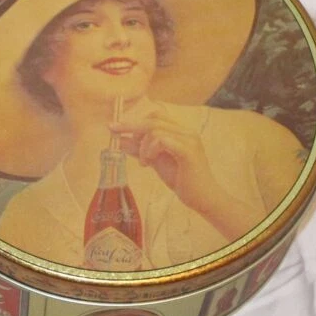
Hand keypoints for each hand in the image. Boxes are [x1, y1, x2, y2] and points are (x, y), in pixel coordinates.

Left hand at [110, 109, 268, 241]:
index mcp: (180, 131)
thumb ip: (140, 150)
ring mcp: (189, 140)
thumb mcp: (156, 161)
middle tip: (112, 132)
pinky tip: (148, 162)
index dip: (135, 120)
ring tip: (143, 162)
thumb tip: (119, 141)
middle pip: (153, 119)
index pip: (155, 116)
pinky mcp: (188, 151)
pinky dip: (150, 150)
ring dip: (143, 146)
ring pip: (156, 130)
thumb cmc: (182, 180)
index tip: (116, 128)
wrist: (203, 199)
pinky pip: (163, 140)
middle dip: (129, 125)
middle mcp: (186, 132)